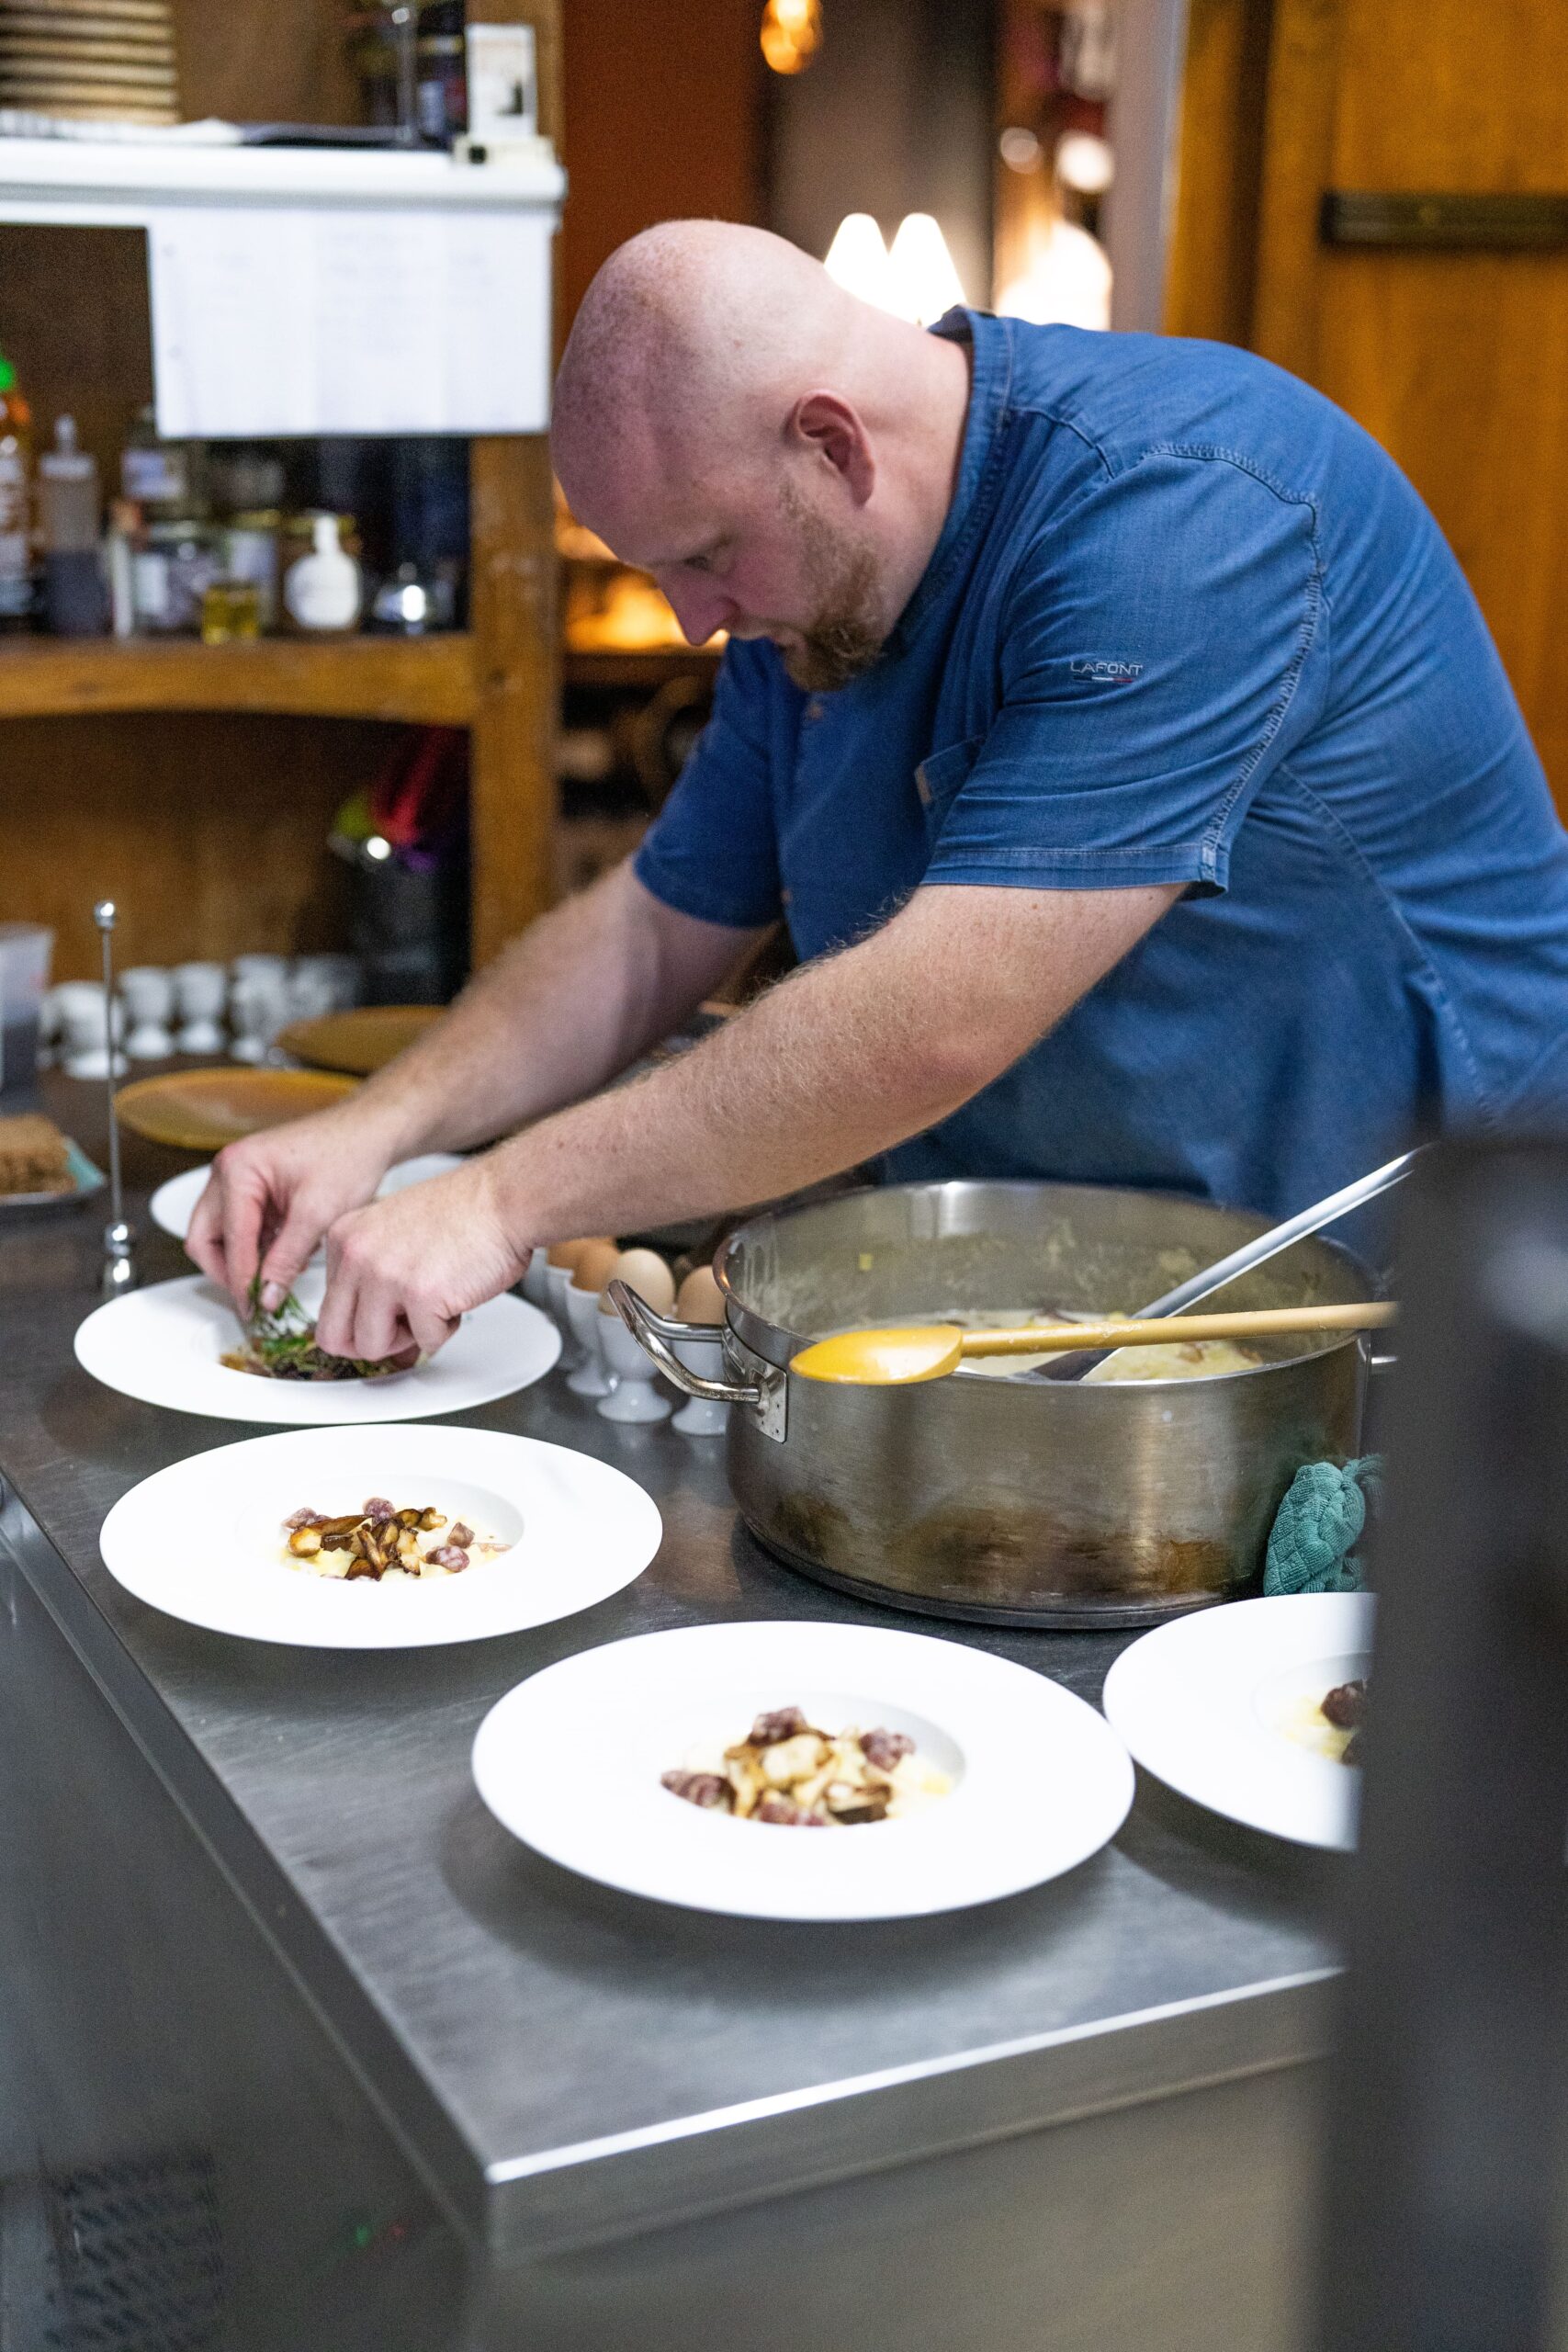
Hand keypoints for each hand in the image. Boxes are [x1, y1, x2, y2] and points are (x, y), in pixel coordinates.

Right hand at [185, 1103, 406, 1309]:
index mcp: (238, 1169)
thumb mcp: (318, 1213)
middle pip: (205, 1238)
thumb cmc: (348, 1155)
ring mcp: (237, 1179)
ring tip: (276, 1279)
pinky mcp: (252, 1189)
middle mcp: (228, 1171)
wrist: (370, 1132)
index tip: (255, 1308)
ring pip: (219, 1236)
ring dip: (243, 1261)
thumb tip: (266, 1296)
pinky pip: (239, 1228)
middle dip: (228, 1272)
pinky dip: (256, 1248)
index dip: (241, 1280)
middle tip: (255, 1299)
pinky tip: (285, 1259)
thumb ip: (287, 1258)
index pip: (229, 1239)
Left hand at [314, 1155, 530, 1362]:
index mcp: (345, 1238)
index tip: (384, 1317)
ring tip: (432, 1309)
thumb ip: (374, 1281)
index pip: (327, 1308)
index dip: (361, 1322)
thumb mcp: (397, 1235)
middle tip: (402, 1328)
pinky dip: (446, 1330)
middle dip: (373, 1342)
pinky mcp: (419, 1295)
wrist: (504, 1198)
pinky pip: (424, 1343)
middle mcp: (356, 1255)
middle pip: (335, 1336)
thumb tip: (373, 1333)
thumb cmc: (464, 1213)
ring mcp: (384, 1275)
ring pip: (371, 1347)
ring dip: (407, 1339)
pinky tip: (456, 1297)